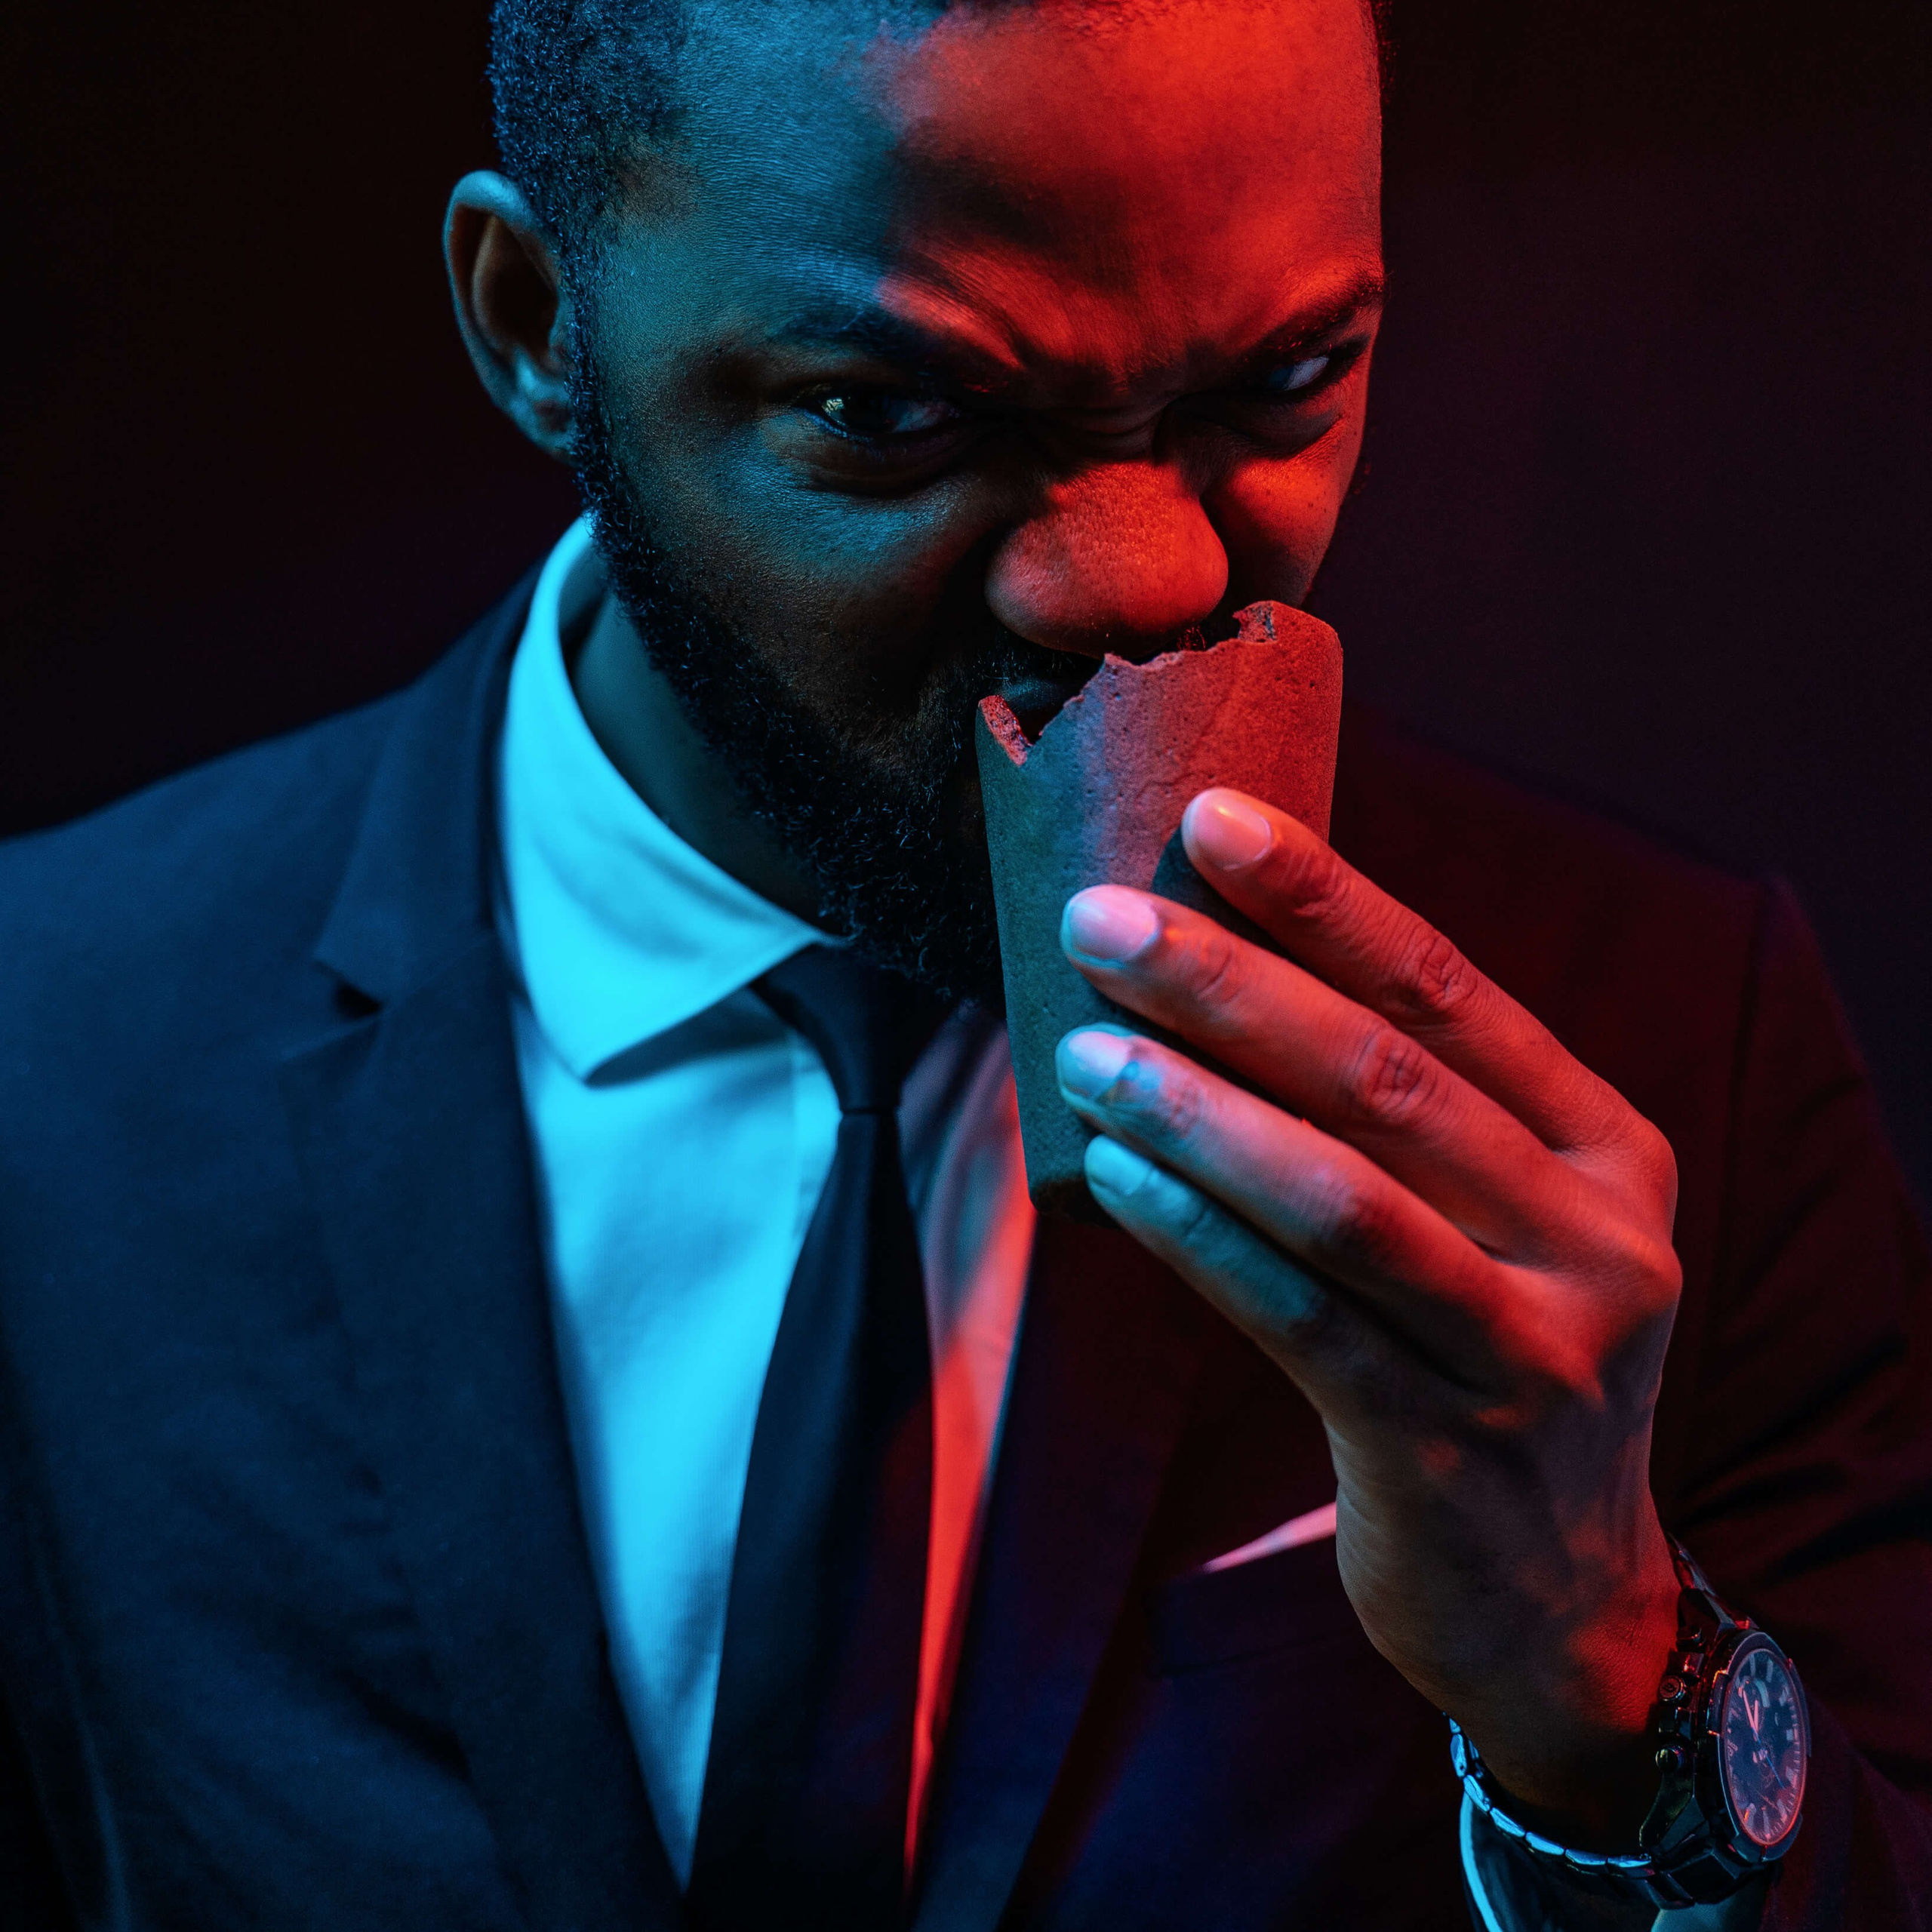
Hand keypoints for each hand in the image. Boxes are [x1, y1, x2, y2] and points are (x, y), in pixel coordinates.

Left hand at [1054, 787, 1683, 1838]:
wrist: (1554, 1598)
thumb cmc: (1483, 1357)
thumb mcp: (1497, 1222)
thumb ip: (1403, 1115)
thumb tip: (1211, 970)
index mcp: (1609, 1148)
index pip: (1451, 989)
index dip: (1325, 900)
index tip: (1211, 821)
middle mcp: (1597, 1237)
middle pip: (1385, 1076)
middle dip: (1229, 985)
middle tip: (1100, 922)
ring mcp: (1536, 1348)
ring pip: (1341, 1192)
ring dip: (1196, 1108)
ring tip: (1082, 1049)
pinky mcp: (1448, 1444)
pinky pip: (1298, 1316)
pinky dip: (1198, 1235)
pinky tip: (1117, 1174)